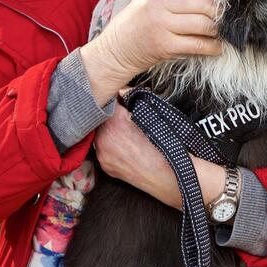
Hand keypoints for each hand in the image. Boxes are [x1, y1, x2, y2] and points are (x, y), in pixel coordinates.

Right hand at [81, 0, 222, 104]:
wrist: (116, 48)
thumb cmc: (141, 22)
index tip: (220, 3)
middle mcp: (159, 1)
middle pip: (205, 3)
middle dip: (218, 13)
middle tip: (224, 19)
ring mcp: (161, 23)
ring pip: (204, 24)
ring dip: (217, 31)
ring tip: (220, 33)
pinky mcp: (165, 45)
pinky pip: (199, 44)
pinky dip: (213, 47)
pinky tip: (217, 47)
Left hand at [94, 103, 225, 207]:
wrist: (168, 176)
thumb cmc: (164, 145)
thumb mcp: (152, 116)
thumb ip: (134, 101)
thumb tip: (124, 91)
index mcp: (114, 122)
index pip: (109, 100)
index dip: (117, 97)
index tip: (123, 97)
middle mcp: (103, 138)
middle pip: (100, 118)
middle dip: (110, 114)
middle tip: (123, 113)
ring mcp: (102, 154)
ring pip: (99, 134)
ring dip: (107, 129)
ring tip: (122, 130)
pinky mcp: (105, 167)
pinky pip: (102, 149)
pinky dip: (109, 144)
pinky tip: (122, 145)